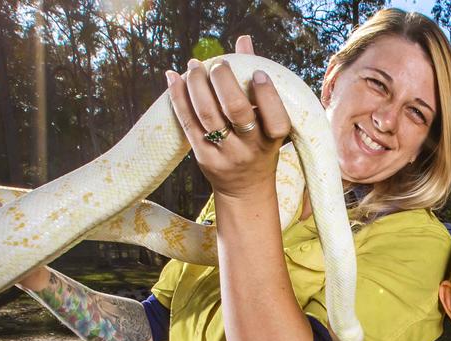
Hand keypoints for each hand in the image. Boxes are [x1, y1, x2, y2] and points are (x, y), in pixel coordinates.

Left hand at [164, 35, 289, 201]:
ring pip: (208, 115)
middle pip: (237, 111)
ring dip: (198, 85)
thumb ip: (256, 83)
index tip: (258, 74)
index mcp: (272, 140)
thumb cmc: (259, 147)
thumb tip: (243, 41)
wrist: (245, 189)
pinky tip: (174, 78)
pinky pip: (188, 123)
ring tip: (194, 66)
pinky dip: (179, 98)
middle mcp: (250, 148)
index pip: (276, 119)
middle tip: (219, 65)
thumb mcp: (268, 123)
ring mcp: (225, 154)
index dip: (267, 95)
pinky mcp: (203, 157)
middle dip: (225, 81)